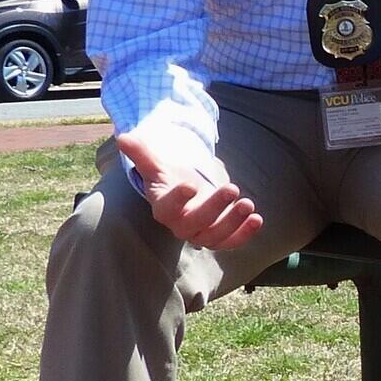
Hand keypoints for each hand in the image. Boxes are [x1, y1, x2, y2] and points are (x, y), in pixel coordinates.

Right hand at [115, 132, 263, 249]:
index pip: (168, 209)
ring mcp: (201, 234)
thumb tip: (123, 137)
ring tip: (248, 204)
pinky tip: (257, 219)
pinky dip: (245, 234)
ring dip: (233, 223)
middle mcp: (181, 225)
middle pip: (196, 224)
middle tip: (233, 188)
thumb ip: (142, 153)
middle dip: (215, 209)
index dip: (178, 200)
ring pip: (215, 237)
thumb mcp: (157, 164)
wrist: (186, 192)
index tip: (190, 185)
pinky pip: (230, 243)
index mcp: (164, 208)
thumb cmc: (170, 178)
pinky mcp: (219, 238)